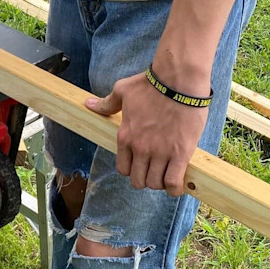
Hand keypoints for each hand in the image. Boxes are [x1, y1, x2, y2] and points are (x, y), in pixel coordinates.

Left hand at [85, 72, 208, 194]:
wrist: (178, 80)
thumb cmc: (151, 84)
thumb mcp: (122, 91)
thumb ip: (107, 103)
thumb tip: (89, 104)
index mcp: (125, 136)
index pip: (123, 168)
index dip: (132, 170)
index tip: (141, 165)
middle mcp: (140, 148)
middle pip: (138, 180)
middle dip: (145, 179)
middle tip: (155, 172)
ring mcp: (160, 152)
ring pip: (155, 183)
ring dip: (160, 183)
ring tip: (167, 175)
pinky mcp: (180, 153)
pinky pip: (174, 182)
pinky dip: (175, 188)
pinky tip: (178, 184)